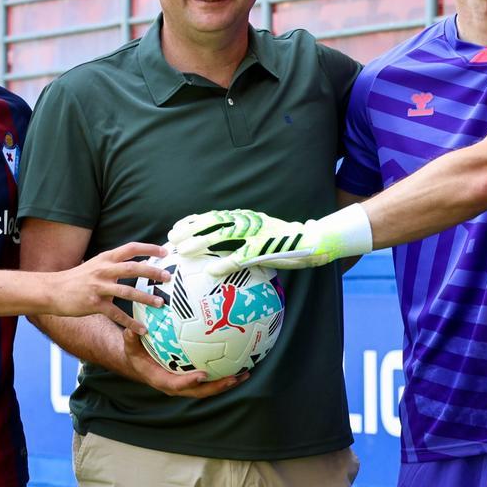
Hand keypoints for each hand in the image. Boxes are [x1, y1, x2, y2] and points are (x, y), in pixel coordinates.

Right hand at [50, 242, 170, 334]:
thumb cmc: (76, 279)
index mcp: (105, 258)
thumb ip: (113, 264)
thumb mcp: (95, 265)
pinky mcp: (94, 304)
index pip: (130, 248)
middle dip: (152, 272)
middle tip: (168, 277)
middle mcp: (103, 270)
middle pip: (132, 268)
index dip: (149, 248)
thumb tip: (136, 263)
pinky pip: (116, 314)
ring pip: (127, 292)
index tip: (165, 251)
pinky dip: (131, 323)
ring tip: (161, 303)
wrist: (52, 290)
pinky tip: (142, 329)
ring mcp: (98, 287)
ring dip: (146, 298)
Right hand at [122, 328, 248, 397]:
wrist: (142, 365)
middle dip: (217, 387)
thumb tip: (133, 329)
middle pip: (200, 391)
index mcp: (162, 380)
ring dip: (227, 383)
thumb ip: (132, 339)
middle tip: (233, 379)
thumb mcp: (131, 348)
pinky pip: (212, 378)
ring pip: (210, 388)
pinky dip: (226, 374)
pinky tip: (241, 365)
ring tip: (245, 374)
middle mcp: (178, 386)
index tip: (202, 374)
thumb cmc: (138, 355)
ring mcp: (188, 385)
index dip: (190, 382)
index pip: (177, 384)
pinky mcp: (195, 379)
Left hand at [169, 206, 372, 276]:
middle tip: (172, 240)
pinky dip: (225, 262)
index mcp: (245, 218)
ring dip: (202, 242)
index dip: (192, 222)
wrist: (315, 242)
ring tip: (185, 251)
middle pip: (213, 222)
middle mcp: (249, 221)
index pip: (214, 216)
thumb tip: (219, 256)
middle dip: (190, 230)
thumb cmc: (285, 243)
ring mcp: (257, 233)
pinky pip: (242, 255)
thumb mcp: (262, 237)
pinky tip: (211, 270)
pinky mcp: (266, 248)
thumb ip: (242, 242)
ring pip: (223, 234)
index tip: (174, 229)